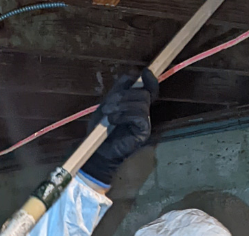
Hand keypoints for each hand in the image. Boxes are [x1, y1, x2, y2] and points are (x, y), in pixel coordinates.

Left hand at [81, 70, 158, 185]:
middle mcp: (144, 112)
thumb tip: (132, 74)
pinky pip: (140, 116)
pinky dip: (124, 115)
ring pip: (141, 104)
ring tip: (108, 114)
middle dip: (124, 96)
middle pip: (143, 94)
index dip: (150, 80)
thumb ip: (119, 89)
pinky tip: (113, 121)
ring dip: (122, 106)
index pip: (150, 89)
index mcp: (136, 104)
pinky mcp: (143, 132)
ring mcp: (145, 123)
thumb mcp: (108, 103)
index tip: (144, 72)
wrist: (98, 150)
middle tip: (108, 105)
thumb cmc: (102, 128)